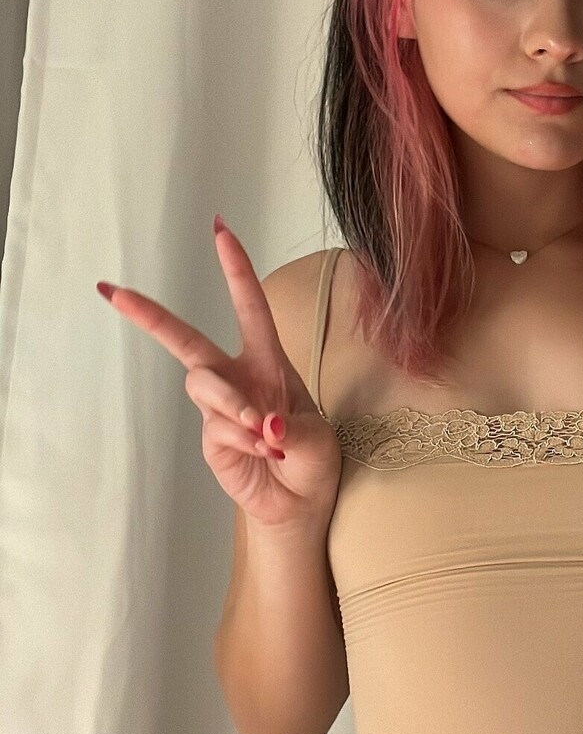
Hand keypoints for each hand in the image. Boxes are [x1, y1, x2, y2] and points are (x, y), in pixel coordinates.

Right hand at [96, 220, 341, 530]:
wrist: (302, 503)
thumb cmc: (313, 460)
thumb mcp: (316, 438)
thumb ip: (291, 427)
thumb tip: (263, 423)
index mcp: (267, 362)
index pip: (249, 307)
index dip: (235, 269)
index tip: (219, 230)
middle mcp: (237, 377)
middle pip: (185, 340)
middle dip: (150, 316)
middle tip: (115, 292)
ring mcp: (219, 409)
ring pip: (205, 386)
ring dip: (235, 405)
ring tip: (267, 435)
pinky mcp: (211, 439)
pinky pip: (218, 428)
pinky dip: (245, 440)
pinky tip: (266, 454)